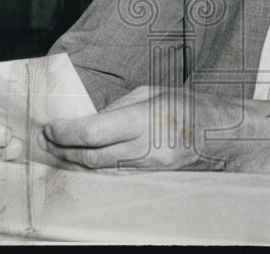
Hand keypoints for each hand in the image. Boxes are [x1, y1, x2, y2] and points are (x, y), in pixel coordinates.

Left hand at [39, 85, 269, 174]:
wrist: (224, 136)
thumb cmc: (191, 106)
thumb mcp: (153, 92)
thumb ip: (120, 107)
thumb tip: (93, 119)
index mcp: (142, 121)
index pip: (92, 133)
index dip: (65, 132)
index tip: (49, 126)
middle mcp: (142, 149)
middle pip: (89, 158)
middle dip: (62, 150)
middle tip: (44, 140)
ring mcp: (146, 168)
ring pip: (99, 170)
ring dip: (74, 162)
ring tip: (56, 151)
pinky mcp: (150, 177)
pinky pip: (114, 174)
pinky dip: (95, 168)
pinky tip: (83, 161)